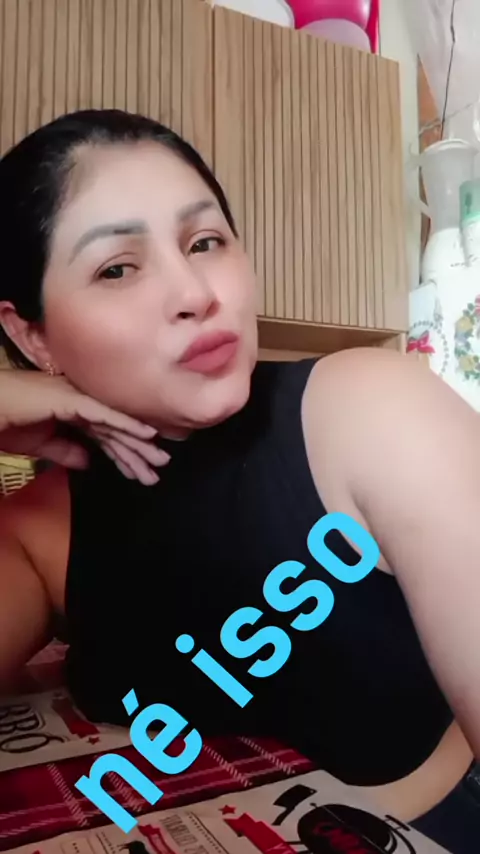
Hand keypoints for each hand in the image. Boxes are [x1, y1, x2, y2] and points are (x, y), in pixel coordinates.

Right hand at [0, 371, 168, 484]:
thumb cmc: (5, 422)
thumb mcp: (40, 445)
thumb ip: (65, 451)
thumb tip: (88, 461)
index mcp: (72, 409)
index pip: (104, 433)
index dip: (123, 453)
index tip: (140, 471)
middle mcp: (79, 400)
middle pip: (115, 428)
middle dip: (137, 450)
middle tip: (159, 467)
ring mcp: (77, 397)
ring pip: (114, 422)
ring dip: (138, 442)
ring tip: (159, 459)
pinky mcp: (71, 399)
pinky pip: (105, 413)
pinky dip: (127, 423)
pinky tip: (147, 434)